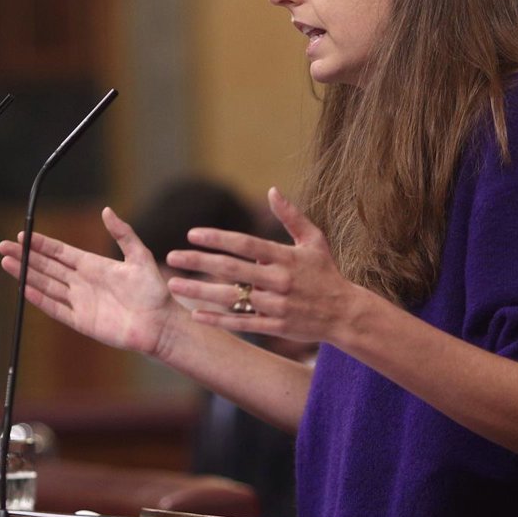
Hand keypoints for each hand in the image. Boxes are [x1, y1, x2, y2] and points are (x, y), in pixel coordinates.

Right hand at [0, 207, 183, 357]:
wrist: (160, 324)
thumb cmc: (154, 291)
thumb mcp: (140, 256)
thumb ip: (123, 234)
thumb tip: (106, 210)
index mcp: (94, 265)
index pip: (60, 252)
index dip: (41, 244)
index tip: (23, 235)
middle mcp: (83, 282)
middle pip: (47, 267)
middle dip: (25, 257)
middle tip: (3, 246)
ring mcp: (80, 302)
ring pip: (46, 285)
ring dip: (26, 275)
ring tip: (6, 263)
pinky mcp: (82, 321)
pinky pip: (56, 309)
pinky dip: (40, 299)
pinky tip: (24, 289)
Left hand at [164, 187, 361, 345]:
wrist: (345, 313)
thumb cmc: (326, 273)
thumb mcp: (314, 240)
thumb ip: (291, 216)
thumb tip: (272, 190)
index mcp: (285, 257)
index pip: (245, 244)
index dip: (218, 238)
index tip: (192, 234)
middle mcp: (278, 280)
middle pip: (232, 269)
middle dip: (199, 262)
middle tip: (172, 256)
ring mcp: (276, 305)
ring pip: (232, 298)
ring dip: (200, 291)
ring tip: (174, 283)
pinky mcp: (275, 326)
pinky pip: (241, 323)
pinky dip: (218, 320)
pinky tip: (196, 315)